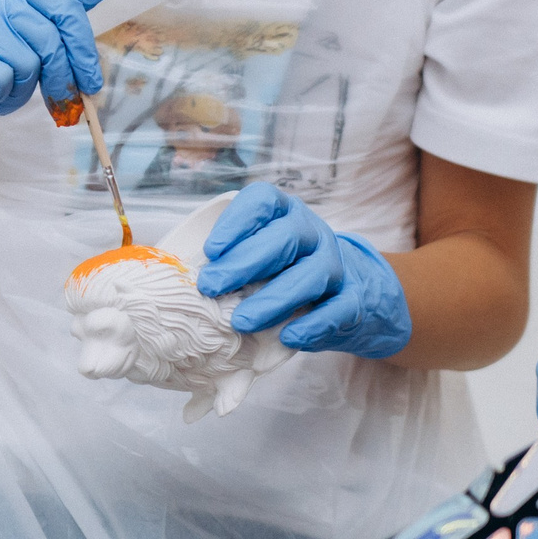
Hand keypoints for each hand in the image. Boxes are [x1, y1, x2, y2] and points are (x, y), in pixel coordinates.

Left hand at [197, 183, 409, 357]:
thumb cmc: (284, 271)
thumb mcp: (259, 254)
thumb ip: (230, 259)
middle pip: (284, 238)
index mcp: (284, 213)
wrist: (348, 294)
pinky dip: (312, 325)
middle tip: (211, 287)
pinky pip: (338, 309)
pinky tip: (288, 337)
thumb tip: (184, 278)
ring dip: (273, 299)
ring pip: (310, 275)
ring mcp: (336, 264)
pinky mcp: (353, 299)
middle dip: (244, 263)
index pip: (263, 202)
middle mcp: (311, 233)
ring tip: (240, 321)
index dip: (236, 222)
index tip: (210, 250)